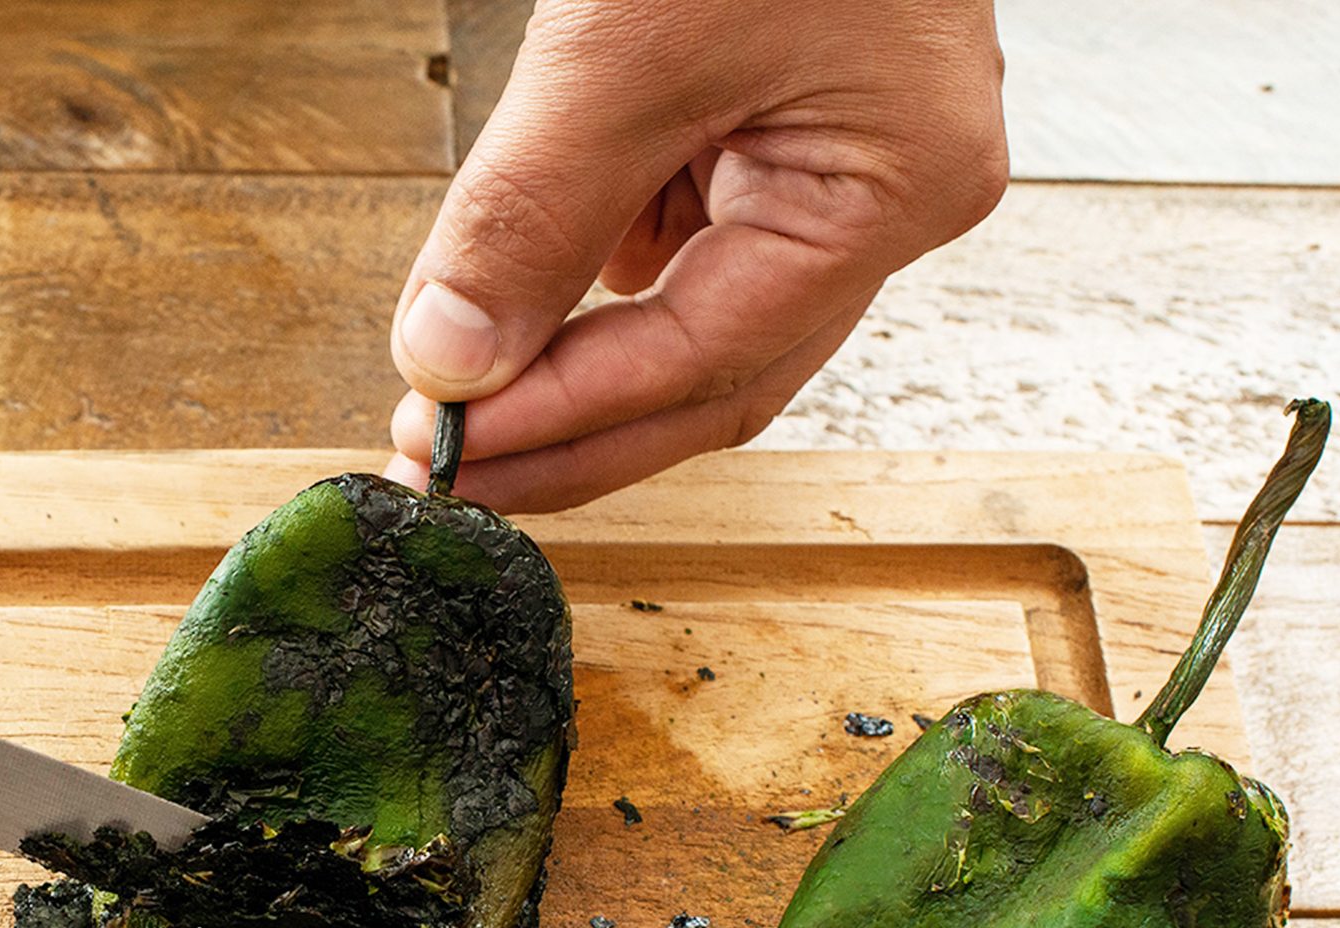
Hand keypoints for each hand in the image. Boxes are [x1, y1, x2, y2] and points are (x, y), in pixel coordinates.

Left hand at [385, 0, 1006, 510]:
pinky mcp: (789, 121)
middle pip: (716, 375)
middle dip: (569, 430)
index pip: (707, 362)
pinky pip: (689, 236)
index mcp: (896, 185)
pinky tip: (526, 295)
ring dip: (577, 361)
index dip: (562, 424)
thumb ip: (530, 216)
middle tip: (443, 469)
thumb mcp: (623, 45)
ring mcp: (847, 160)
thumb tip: (450, 359)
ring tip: (461, 392)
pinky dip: (598, 273)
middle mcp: (891, 192)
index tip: (443, 451)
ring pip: (700, 317)